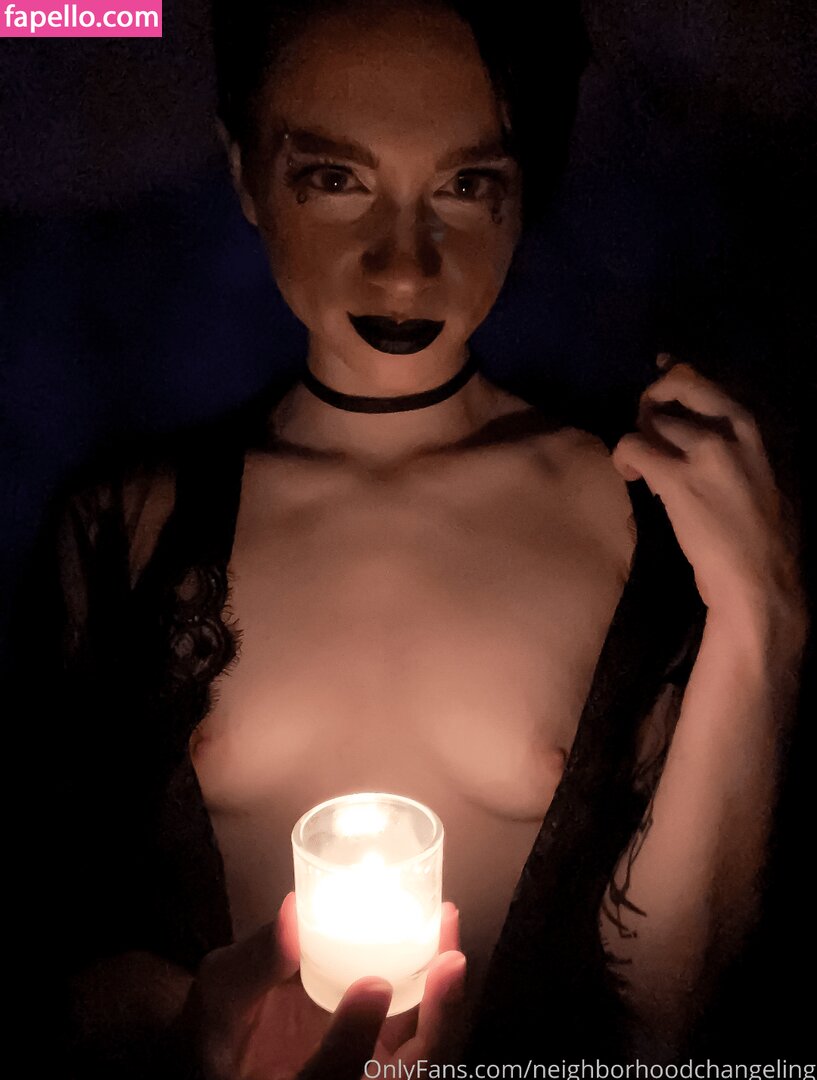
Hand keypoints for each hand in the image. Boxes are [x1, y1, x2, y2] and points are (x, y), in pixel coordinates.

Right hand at [180, 893, 464, 1079]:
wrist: (222, 1058)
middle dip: (434, 1027)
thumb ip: (251, 967)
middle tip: (450, 960)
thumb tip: (294, 910)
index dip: (351, 1044)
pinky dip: (437, 1002)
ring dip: (445, 1010)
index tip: (373, 986)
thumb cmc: (212, 1034)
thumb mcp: (216, 1003)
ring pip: (419, 1065)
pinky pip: (419, 1044)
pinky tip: (441, 951)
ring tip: (451, 942)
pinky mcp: (381, 1066)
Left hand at [611, 355, 804, 624]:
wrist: (761, 580)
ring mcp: (706, 451)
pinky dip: (624, 457)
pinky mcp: (678, 478)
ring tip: (643, 464)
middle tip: (645, 425)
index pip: (708, 380)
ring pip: (652, 416)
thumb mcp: (765, 477)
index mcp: (758, 429)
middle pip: (679, 382)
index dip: (674, 375)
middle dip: (654, 396)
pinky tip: (631, 476)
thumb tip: (703, 430)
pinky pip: (632, 446)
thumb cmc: (764, 539)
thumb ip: (739, 448)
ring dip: (638, 435)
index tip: (659, 376)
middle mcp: (734, 429)